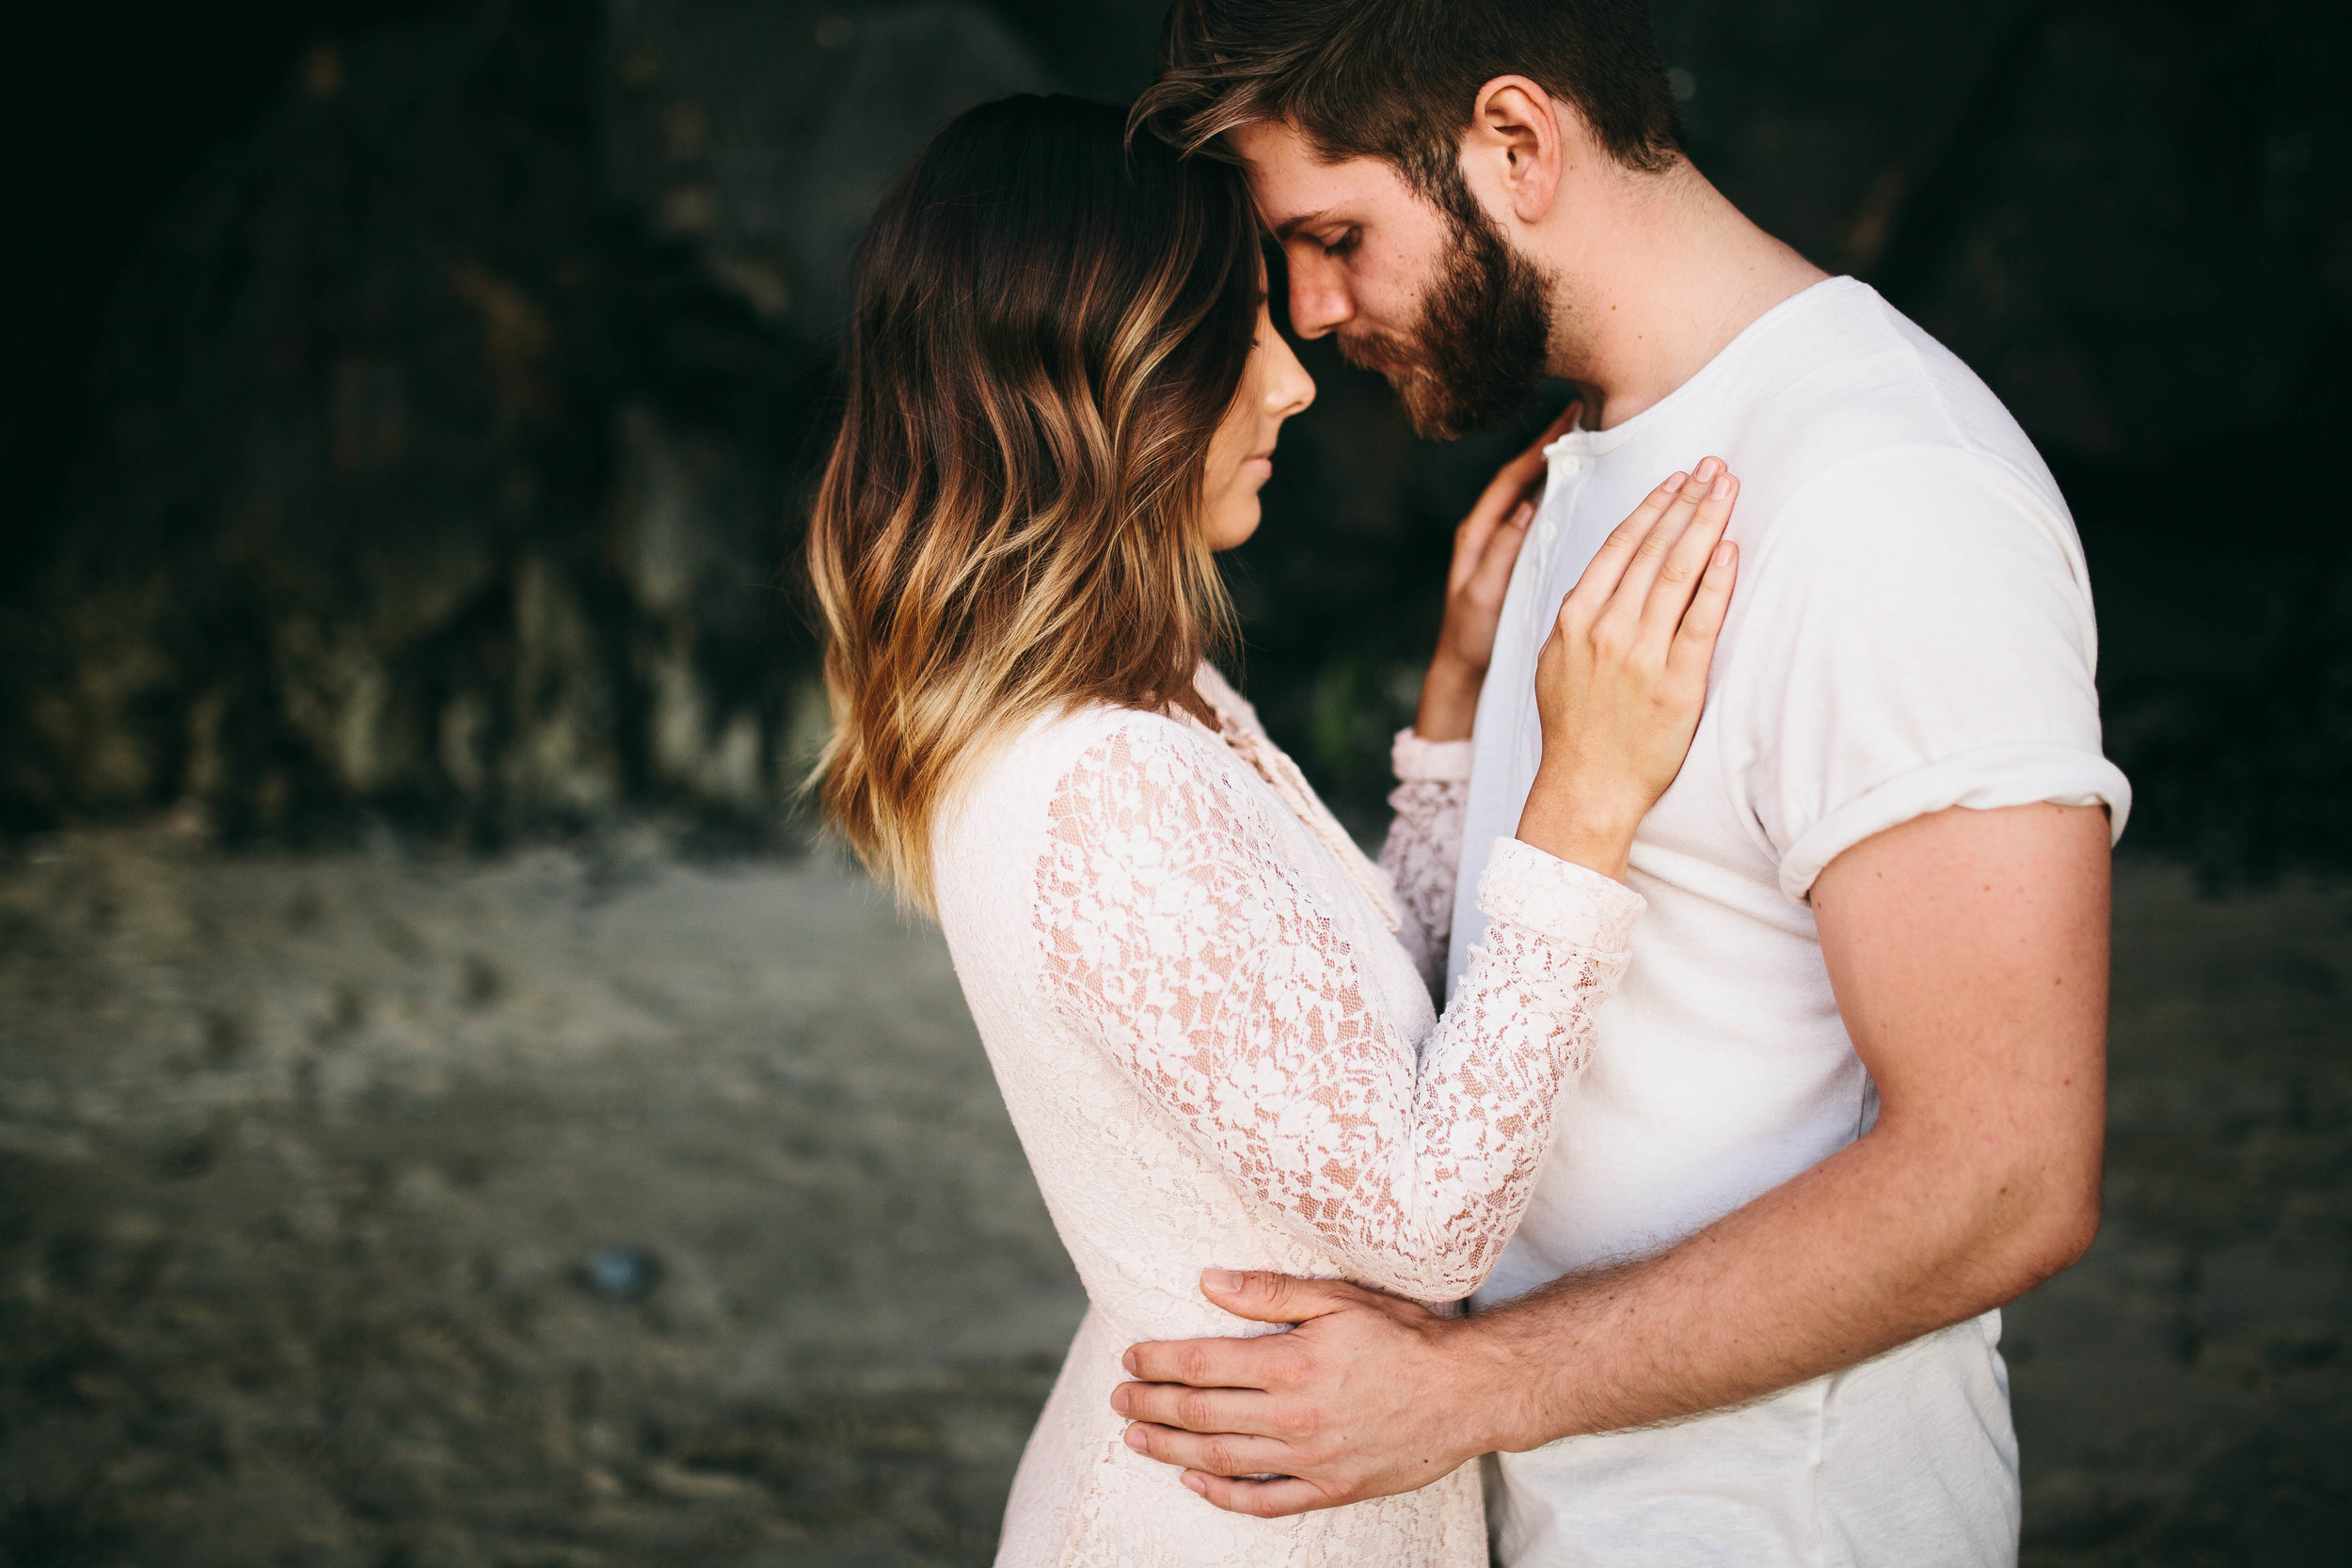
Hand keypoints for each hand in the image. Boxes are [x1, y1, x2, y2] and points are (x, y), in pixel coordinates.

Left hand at [1111, 1270, 1513, 1516]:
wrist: (1467, 1391)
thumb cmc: (1404, 1335)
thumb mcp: (1340, 1298)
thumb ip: (1272, 1292)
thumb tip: (1209, 1282)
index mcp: (1294, 1363)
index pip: (1204, 1364)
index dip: (1159, 1362)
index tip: (1131, 1357)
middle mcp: (1296, 1415)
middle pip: (1202, 1413)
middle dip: (1152, 1404)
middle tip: (1119, 1397)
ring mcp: (1312, 1457)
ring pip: (1222, 1458)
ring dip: (1171, 1447)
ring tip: (1136, 1435)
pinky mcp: (1332, 1487)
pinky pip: (1266, 1500)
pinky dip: (1223, 1494)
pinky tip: (1194, 1480)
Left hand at [1415, 401, 1583, 740]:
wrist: (1464, 670)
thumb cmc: (1471, 637)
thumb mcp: (1483, 596)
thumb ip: (1500, 553)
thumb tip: (1524, 508)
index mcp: (1477, 533)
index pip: (1512, 477)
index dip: (1539, 445)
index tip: (1566, 415)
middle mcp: (1489, 531)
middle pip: (1524, 476)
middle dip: (1551, 445)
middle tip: (1584, 414)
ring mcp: (1504, 543)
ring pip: (1534, 493)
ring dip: (1558, 467)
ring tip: (1590, 441)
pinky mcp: (1517, 557)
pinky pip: (1542, 517)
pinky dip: (1561, 497)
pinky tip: (1585, 488)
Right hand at [1516, 456, 1739, 878]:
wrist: (1587, 787)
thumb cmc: (1575, 727)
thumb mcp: (1556, 661)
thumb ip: (1580, 615)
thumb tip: (1606, 575)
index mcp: (1574, 618)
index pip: (1618, 547)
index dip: (1651, 508)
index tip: (1676, 480)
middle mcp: (1606, 629)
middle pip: (1652, 549)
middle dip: (1686, 501)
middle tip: (1714, 466)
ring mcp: (1641, 655)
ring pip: (1677, 573)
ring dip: (1704, 525)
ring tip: (1726, 490)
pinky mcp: (1676, 683)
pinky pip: (1701, 621)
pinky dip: (1716, 581)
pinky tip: (1731, 549)